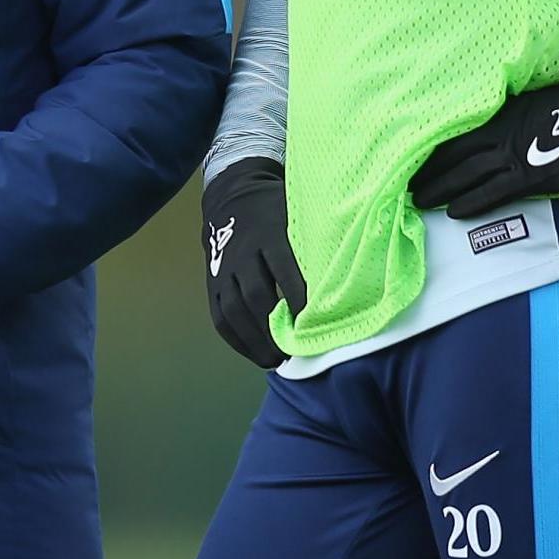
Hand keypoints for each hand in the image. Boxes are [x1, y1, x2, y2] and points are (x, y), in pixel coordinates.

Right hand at [201, 158, 305, 368]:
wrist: (231, 198)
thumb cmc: (276, 211)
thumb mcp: (297, 214)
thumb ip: (315, 240)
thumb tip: (346, 272)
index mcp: (269, 232)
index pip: (283, 269)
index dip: (298, 298)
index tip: (314, 325)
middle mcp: (243, 251)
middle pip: (256, 293)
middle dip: (274, 327)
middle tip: (295, 352)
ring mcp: (223, 268)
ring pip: (234, 309)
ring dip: (254, 339)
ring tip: (276, 360)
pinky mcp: (211, 283)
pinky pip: (219, 316)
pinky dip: (236, 339)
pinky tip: (255, 353)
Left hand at [410, 69, 558, 219]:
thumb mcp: (548, 94)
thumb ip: (525, 109)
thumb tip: (513, 114)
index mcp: (508, 110)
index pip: (461, 127)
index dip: (437, 143)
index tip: (415, 149)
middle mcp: (505, 132)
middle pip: (455, 152)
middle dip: (429, 168)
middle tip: (405, 180)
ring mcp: (517, 156)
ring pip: (466, 174)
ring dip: (440, 188)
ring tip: (416, 199)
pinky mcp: (533, 178)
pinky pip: (494, 193)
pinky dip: (471, 202)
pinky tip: (451, 212)